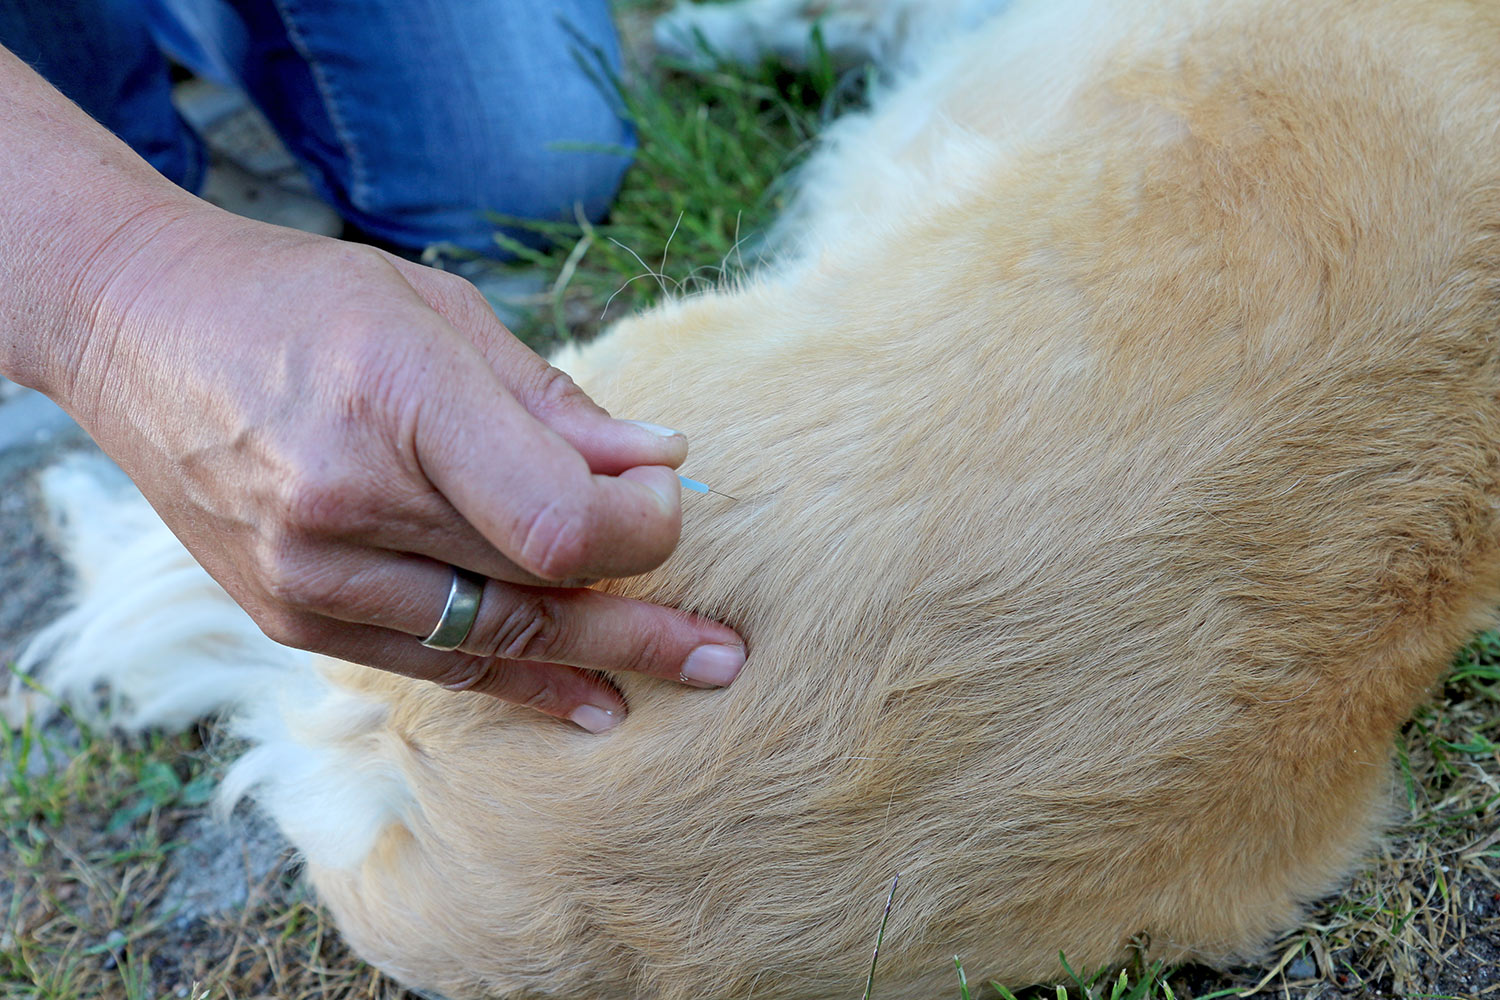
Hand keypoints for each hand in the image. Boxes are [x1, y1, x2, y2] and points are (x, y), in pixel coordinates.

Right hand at [56, 203, 743, 731]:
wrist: (139, 333)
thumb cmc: (305, 303)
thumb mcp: (439, 313)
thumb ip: (554, 403)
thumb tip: (659, 461)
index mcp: (397, 402)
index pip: (559, 520)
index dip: (639, 528)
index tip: (665, 500)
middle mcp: (345, 503)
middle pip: (535, 588)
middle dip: (645, 610)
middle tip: (726, 650)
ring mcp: (309, 574)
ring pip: (493, 640)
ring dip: (599, 657)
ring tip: (687, 672)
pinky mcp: (291, 617)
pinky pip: (432, 666)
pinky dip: (519, 682)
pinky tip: (591, 700)